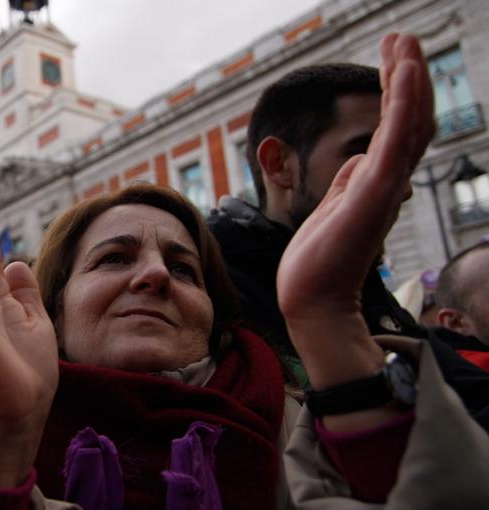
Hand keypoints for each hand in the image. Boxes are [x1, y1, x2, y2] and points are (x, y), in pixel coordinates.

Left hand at [277, 34, 433, 395]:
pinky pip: (396, 137)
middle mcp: (387, 181)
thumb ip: (347, 181)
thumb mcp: (332, 208)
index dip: (397, 92)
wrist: (312, 299)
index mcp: (374, 182)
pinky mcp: (374, 190)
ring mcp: (384, 185)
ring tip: (403, 40)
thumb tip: (355, 158)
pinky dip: (403, 101)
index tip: (392, 57)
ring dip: (408, 77)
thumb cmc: (319, 260)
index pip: (395, 128)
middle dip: (405, 75)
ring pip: (408, 121)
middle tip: (402, 37)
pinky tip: (404, 70)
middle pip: (408, 118)